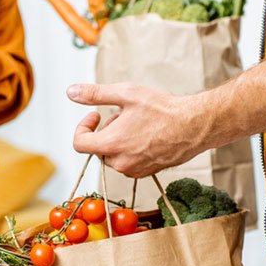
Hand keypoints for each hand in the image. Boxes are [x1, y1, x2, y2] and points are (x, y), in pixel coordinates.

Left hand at [67, 83, 205, 177]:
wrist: (195, 125)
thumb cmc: (163, 109)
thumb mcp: (126, 94)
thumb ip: (95, 94)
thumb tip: (71, 92)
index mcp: (111, 144)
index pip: (79, 143)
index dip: (83, 127)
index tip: (95, 115)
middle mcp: (121, 162)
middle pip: (99, 148)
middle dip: (107, 130)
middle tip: (126, 114)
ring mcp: (135, 170)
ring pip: (115, 155)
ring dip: (120, 140)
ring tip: (139, 123)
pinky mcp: (147, 172)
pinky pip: (130, 162)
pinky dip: (132, 149)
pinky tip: (148, 134)